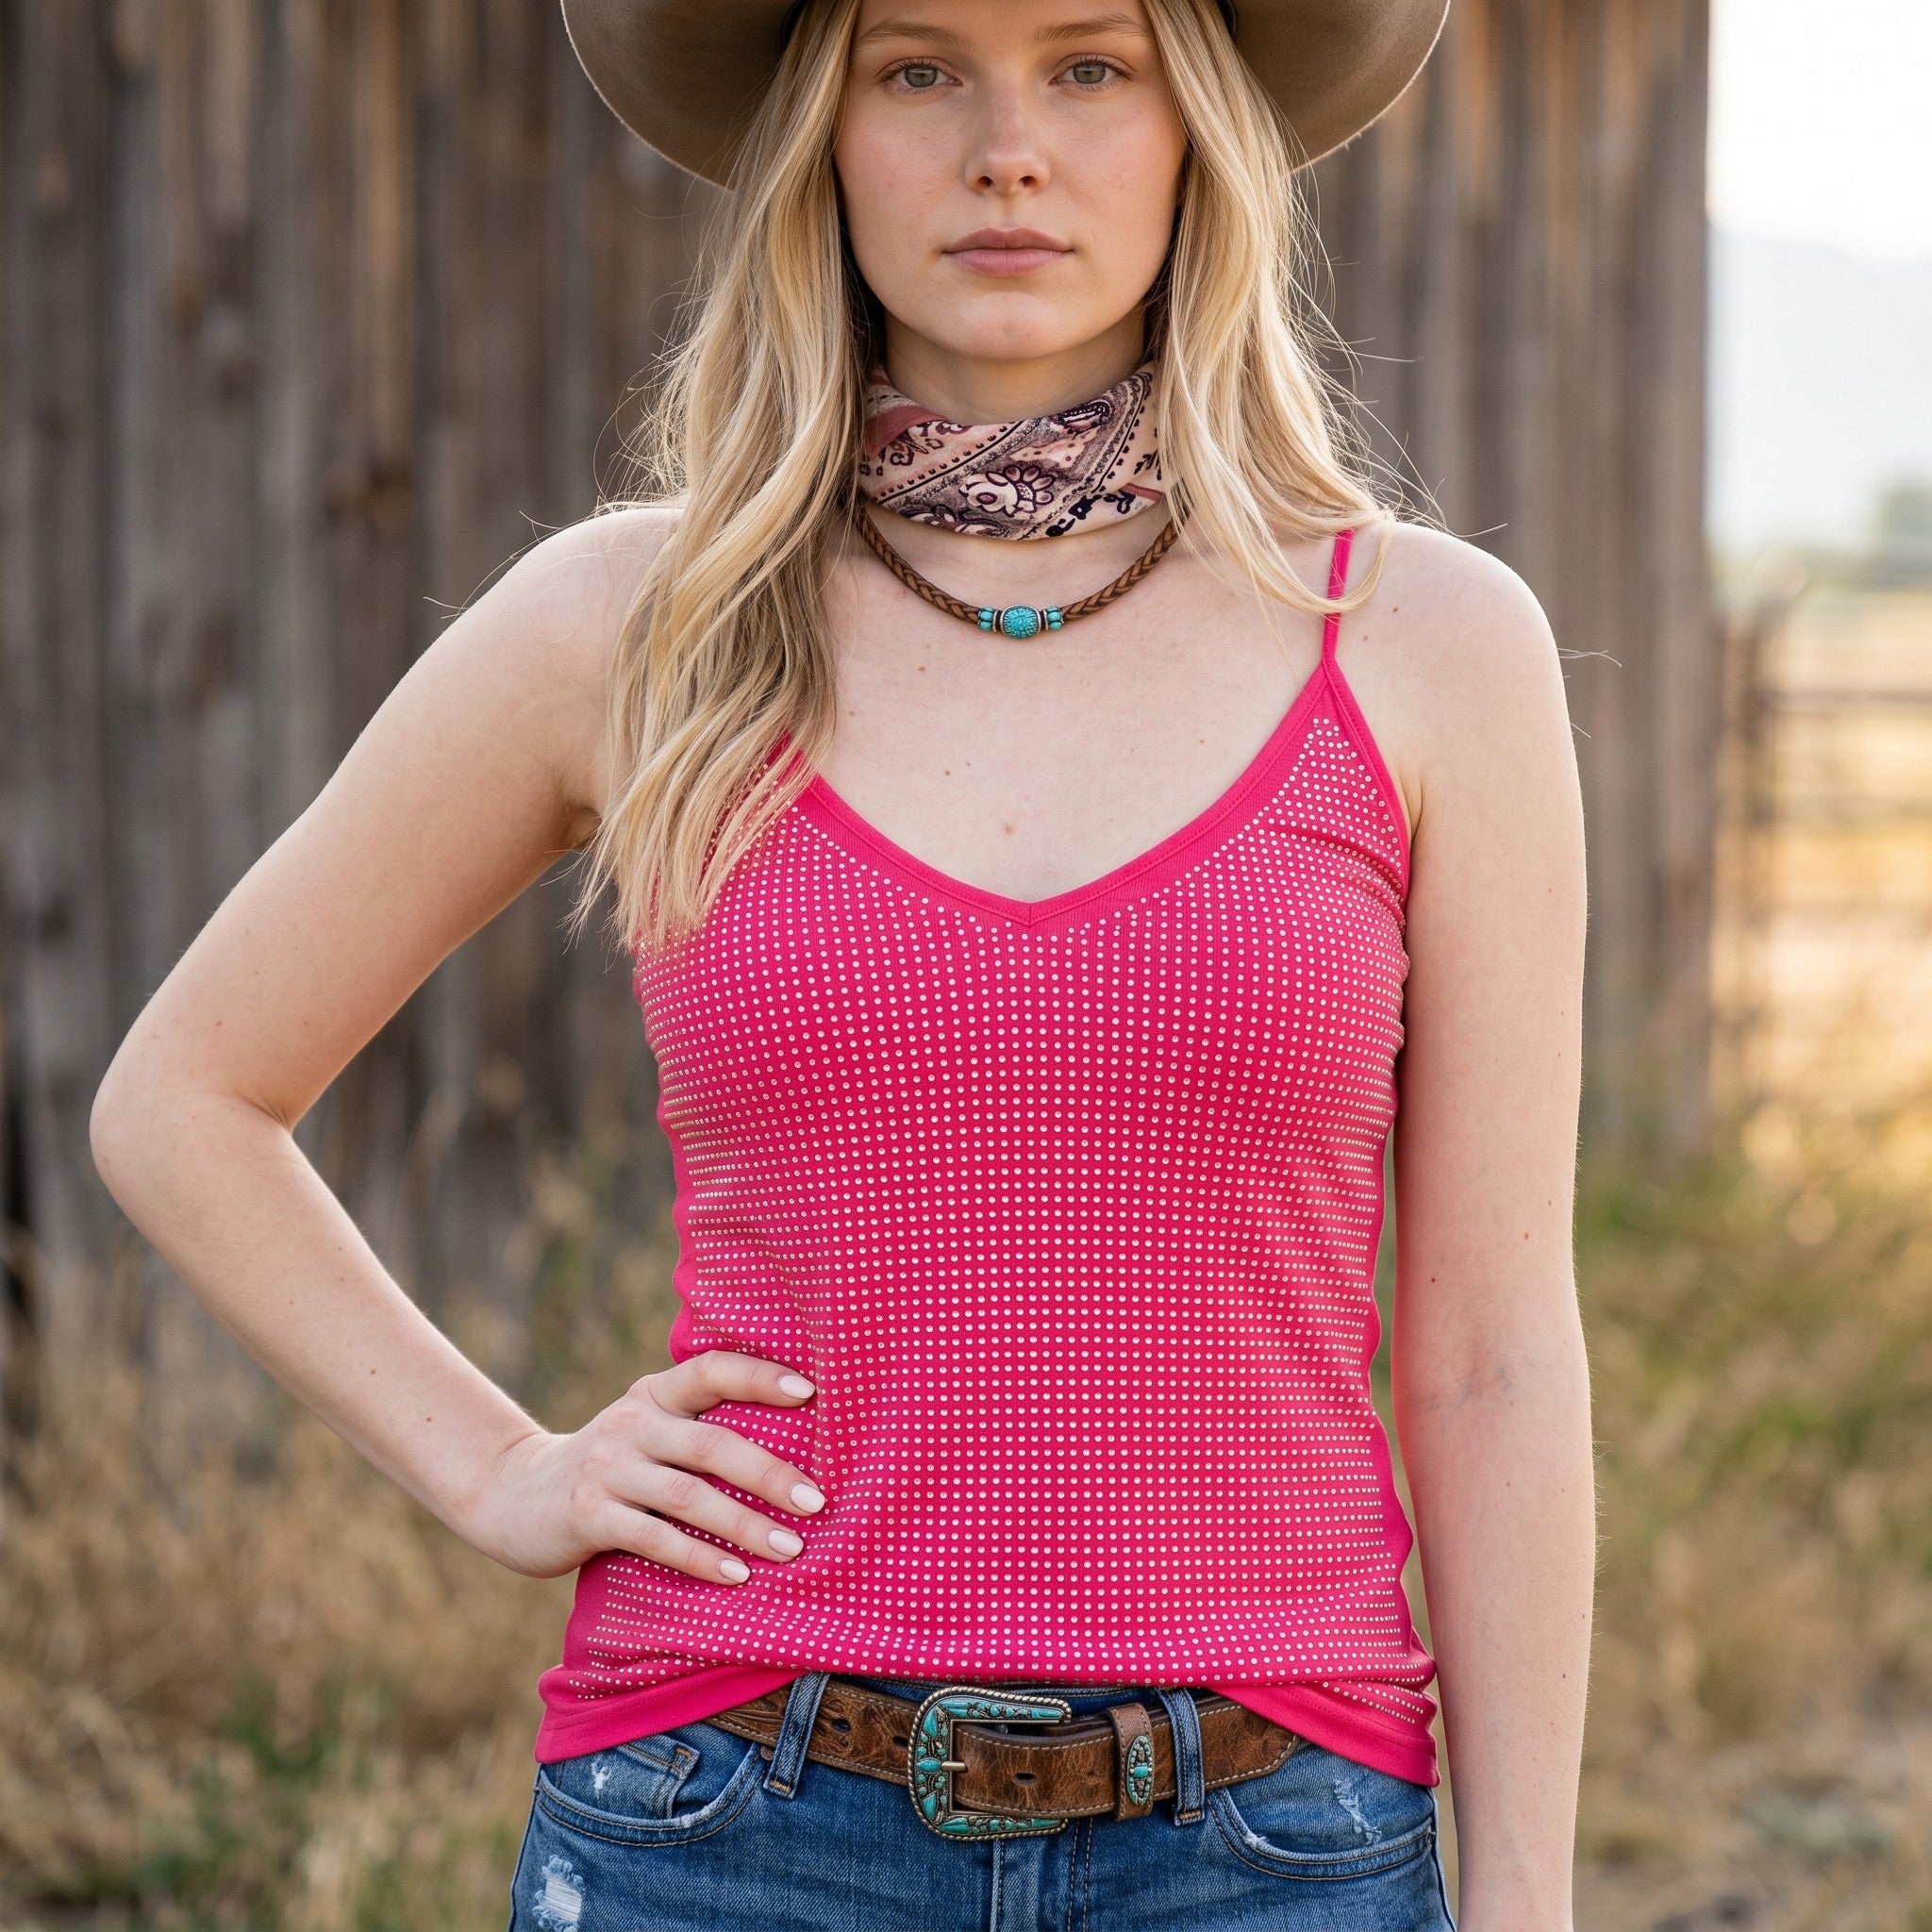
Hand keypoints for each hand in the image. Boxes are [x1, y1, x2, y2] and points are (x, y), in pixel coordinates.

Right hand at [462, 1351, 823, 1583]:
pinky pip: (653, 1537)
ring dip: (743, 1524)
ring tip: (790, 1547)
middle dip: (769, 1474)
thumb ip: (697, 1428)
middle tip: (816, 1502)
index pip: (712, 1370)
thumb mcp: (647, 1431)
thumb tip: (797, 1446)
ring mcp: (607, 1469)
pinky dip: (699, 1558)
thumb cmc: (610, 1466)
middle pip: (711, 1444)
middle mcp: (632, 1422)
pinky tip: (736, 1574)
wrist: (513, 1495)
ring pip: (688, 1495)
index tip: (811, 1391)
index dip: (760, 1376)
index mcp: (655, 1394)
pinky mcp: (587, 1515)